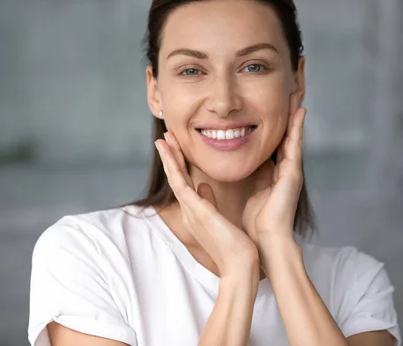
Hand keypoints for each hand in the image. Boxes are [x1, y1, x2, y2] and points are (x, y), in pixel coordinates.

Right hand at [155, 132, 259, 277]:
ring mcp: (190, 210)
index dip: (179, 163)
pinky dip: (173, 166)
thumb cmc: (234, 246)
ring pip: (175, 177)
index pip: (184, 182)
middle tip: (164, 136)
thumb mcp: (220, 219)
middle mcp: (189, 210)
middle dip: (171, 155)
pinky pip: (180, 183)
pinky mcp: (196, 210)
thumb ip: (209, 202)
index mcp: (196, 211)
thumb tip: (203, 185)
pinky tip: (169, 151)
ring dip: (168, 156)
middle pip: (176, 177)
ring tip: (162, 138)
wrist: (240, 265)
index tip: (176, 146)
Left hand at [242, 94, 306, 244]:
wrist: (266, 240)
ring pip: (292, 136)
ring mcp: (291, 171)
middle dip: (287, 117)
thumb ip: (252, 178)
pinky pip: (295, 144)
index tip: (270, 110)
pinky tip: (300, 111)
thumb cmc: (257, 223)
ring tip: (296, 94)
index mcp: (273, 175)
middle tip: (289, 95)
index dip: (273, 128)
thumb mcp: (252, 193)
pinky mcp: (293, 173)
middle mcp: (285, 170)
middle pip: (285, 137)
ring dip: (294, 116)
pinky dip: (297, 127)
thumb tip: (244, 165)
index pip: (273, 145)